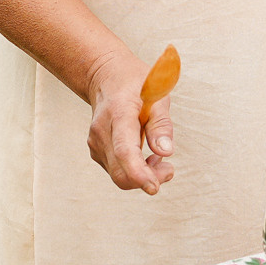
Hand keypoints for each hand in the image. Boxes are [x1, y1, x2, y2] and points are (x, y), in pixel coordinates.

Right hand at [86, 51, 175, 194]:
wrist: (106, 77)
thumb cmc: (136, 84)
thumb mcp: (157, 94)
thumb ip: (161, 124)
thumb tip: (166, 152)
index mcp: (118, 115)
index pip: (125, 151)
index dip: (139, 173)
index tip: (154, 187)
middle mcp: (101, 132)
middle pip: (121, 172)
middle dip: (148, 179)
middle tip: (169, 169)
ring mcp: (96, 143)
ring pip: (119, 175)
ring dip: (143, 175)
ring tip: (159, 157)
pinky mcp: (97, 151)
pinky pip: (116, 171)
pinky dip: (134, 171)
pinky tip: (146, 155)